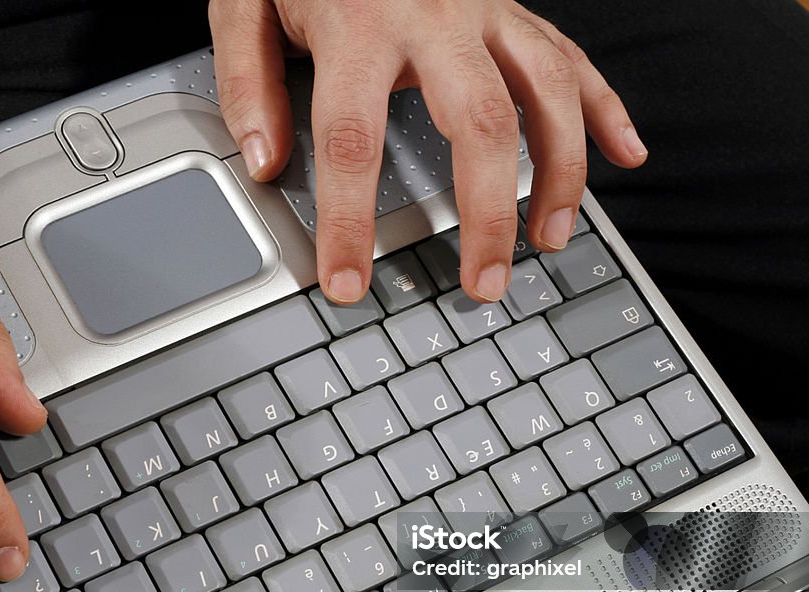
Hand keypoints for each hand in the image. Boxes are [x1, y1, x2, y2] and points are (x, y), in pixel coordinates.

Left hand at [209, 0, 646, 302]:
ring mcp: (485, 9)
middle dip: (486, 216)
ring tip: (550, 237)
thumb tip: (264, 161)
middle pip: (478, 124)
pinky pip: (572, 57)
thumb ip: (248, 79)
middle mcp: (434, 16)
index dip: (351, 221)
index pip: (354, 138)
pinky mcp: (514, 7)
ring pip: (546, 92)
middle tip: (484, 284)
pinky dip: (606, 108)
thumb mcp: (246, 1)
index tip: (348, 283)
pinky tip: (624, 154)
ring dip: (559, 172)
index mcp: (358, 21)